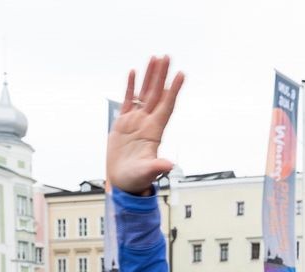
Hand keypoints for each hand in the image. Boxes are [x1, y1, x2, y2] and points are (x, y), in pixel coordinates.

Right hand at [107, 56, 184, 194]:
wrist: (123, 182)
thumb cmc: (136, 179)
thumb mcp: (146, 173)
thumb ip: (157, 167)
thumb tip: (170, 165)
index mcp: (154, 131)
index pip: (166, 105)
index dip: (173, 90)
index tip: (181, 74)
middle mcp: (147, 123)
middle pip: (157, 94)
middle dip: (162, 75)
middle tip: (167, 57)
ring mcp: (136, 121)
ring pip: (144, 93)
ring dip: (149, 76)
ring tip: (155, 59)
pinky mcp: (123, 123)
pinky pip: (128, 100)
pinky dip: (131, 87)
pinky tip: (134, 73)